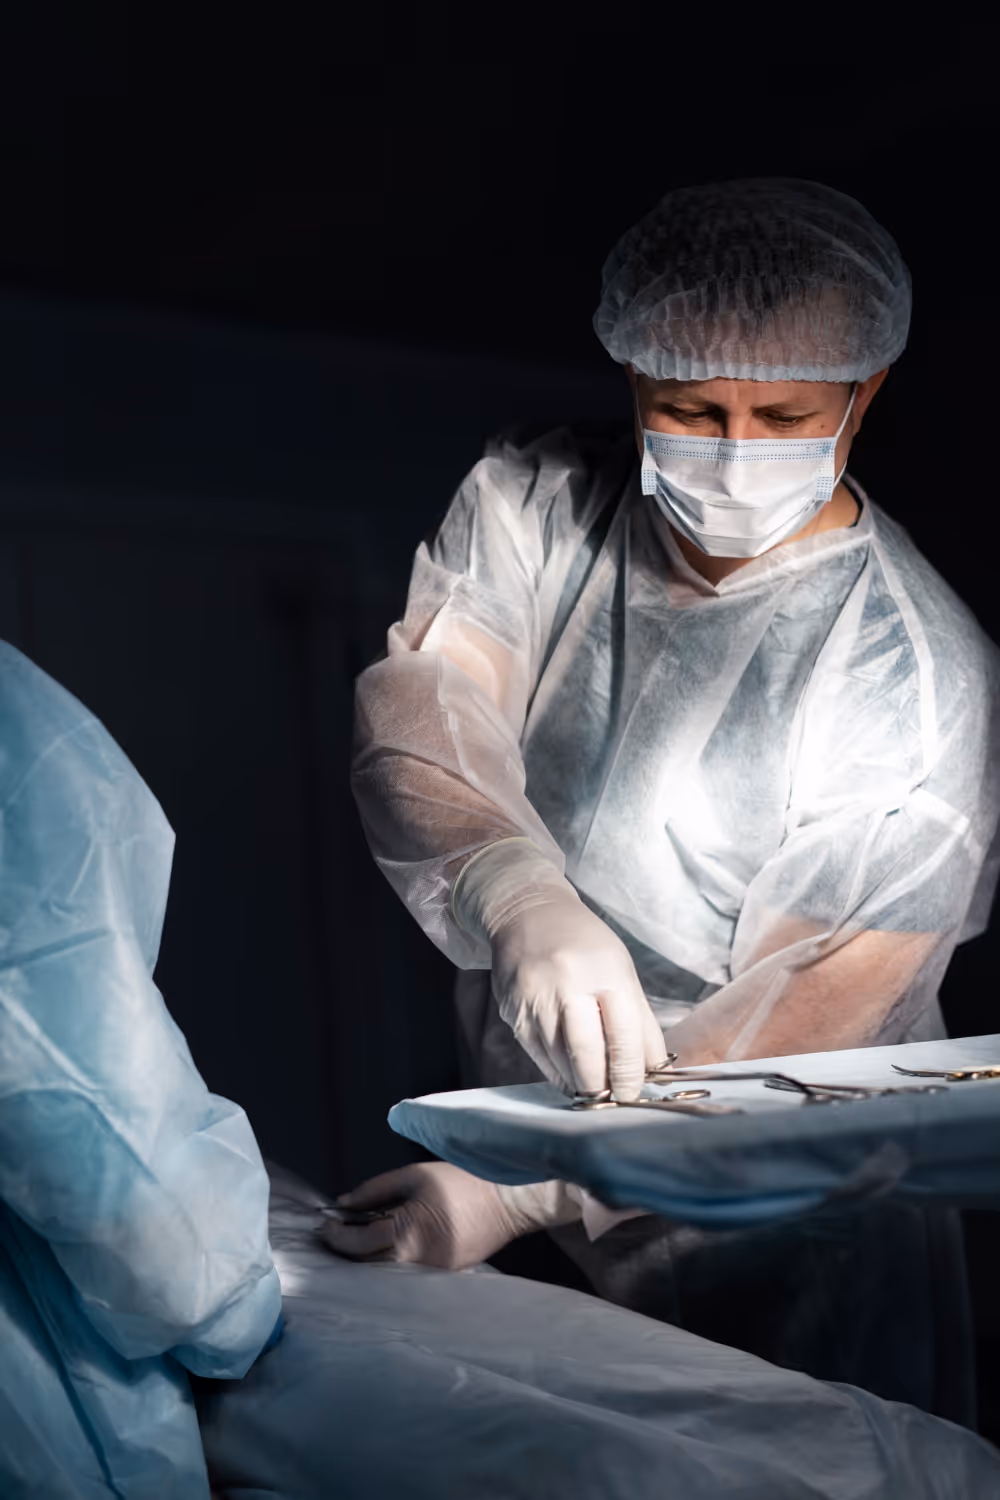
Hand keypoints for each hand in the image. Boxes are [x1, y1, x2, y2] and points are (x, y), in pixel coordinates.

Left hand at [320, 1162, 521, 1269]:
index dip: (336, 1233)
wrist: (507, 1202)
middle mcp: (415, 1261)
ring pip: (383, 1272)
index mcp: (407, 1233)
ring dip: (364, 1257)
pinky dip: (387, 1261)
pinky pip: (403, 1273)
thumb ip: (374, 1190)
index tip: (325, 1222)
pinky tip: (382, 1245)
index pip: (358, 1242)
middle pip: (366, 1264)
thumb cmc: (460, 1183)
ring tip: (356, 1237)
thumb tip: (343, 1203)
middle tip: (334, 1231)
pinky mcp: (440, 1278)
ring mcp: (428, 1274)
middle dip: (346, 1249)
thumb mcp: (414, 1176)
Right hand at [490, 886, 667, 1100]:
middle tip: (615, 1100)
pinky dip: (557, 1071)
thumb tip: (654, 1069)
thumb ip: (638, 1021)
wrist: (526, 913)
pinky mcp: (513, 1013)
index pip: (623, 1035)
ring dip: (580, 1082)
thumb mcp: (621, 969)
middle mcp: (567, 985)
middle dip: (603, 1086)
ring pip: (560, 1061)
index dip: (631, 1072)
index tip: (635, 1093)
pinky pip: (538, 1055)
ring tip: (596, 1091)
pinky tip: (570, 1075)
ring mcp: (535, 1000)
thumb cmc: (582, 943)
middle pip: (586, 1054)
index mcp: (604, 972)